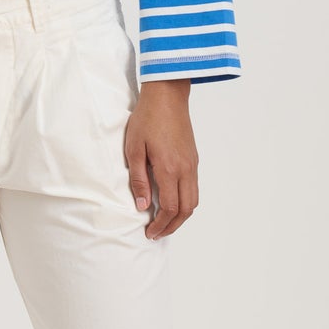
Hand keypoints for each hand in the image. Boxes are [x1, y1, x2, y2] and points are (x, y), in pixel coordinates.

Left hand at [124, 79, 197, 237]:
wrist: (167, 95)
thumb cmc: (147, 119)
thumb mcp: (134, 149)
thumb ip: (138, 180)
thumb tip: (143, 206)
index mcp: (169, 169)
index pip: (170, 208)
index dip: (160, 225)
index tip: (149, 232)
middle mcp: (185, 169)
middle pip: (186, 210)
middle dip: (172, 226)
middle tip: (157, 233)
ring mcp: (192, 164)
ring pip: (194, 200)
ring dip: (181, 215)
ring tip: (165, 221)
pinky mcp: (194, 158)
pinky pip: (194, 187)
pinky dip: (185, 201)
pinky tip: (172, 201)